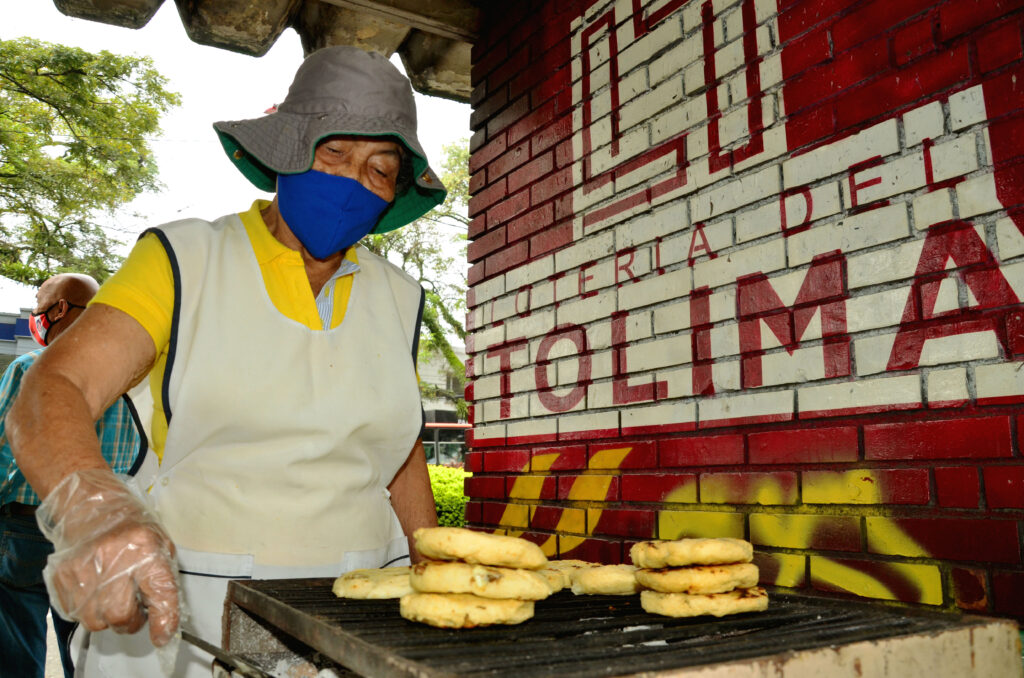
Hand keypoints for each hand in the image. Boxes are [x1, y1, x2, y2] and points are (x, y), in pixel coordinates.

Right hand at [37, 469, 179, 645]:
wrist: (92, 507)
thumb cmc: (131, 527)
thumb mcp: (159, 544)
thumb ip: (162, 579)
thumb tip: (164, 617)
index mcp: (145, 546)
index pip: (159, 591)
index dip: (163, 619)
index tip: (163, 635)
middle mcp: (113, 558)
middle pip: (120, 616)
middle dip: (131, 621)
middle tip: (136, 610)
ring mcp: (83, 568)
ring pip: (96, 620)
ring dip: (109, 617)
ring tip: (114, 596)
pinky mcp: (63, 577)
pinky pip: (77, 612)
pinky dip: (90, 609)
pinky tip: (97, 590)